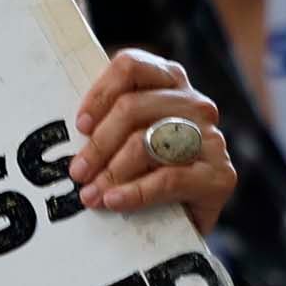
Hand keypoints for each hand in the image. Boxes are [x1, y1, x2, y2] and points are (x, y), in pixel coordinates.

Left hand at [69, 46, 238, 233]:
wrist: (180, 219)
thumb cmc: (142, 170)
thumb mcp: (121, 137)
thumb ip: (103, 121)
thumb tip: (64, 128)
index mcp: (168, 81)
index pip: (131, 66)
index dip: (100, 93)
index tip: (79, 125)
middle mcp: (194, 104)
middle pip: (133, 107)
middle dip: (97, 143)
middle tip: (76, 172)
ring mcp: (211, 138)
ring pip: (148, 142)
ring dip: (111, 170)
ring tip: (90, 194)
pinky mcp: (220, 175)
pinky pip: (169, 178)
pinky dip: (136, 192)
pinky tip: (114, 201)